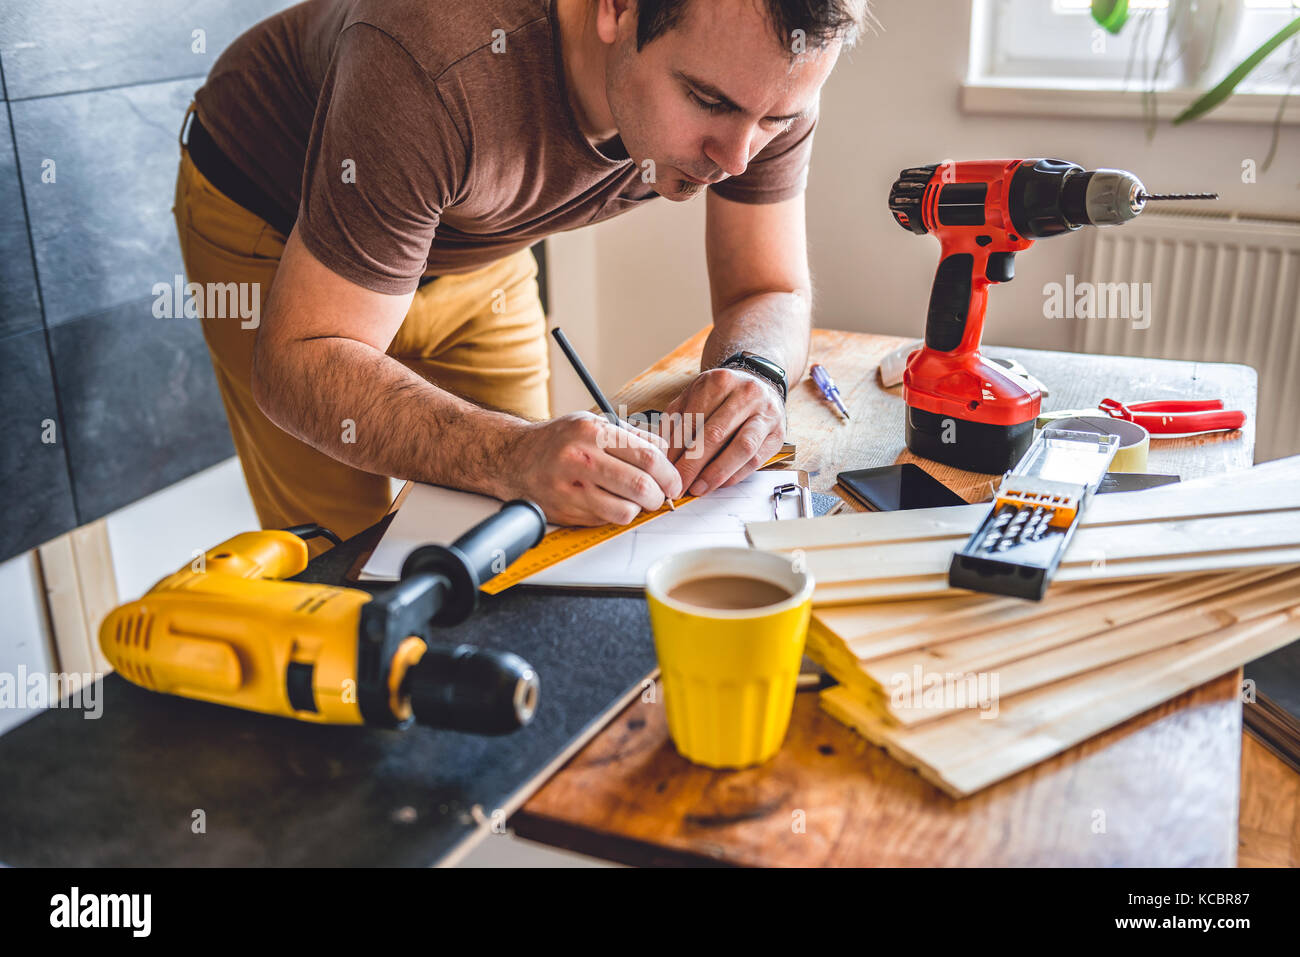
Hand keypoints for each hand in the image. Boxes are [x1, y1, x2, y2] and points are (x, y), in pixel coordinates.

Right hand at [502, 412, 682, 525]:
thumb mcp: (593, 424)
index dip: (669, 474)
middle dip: (660, 496)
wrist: (513, 459)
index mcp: (593, 432)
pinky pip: (606, 521)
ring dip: (639, 509)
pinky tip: (612, 503)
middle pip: (641, 486)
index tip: (673, 482)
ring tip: (636, 500)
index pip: (648, 457)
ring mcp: (572, 488)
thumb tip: (664, 449)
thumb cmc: (558, 441)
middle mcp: (582, 459)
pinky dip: (617, 515)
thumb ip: (631, 436)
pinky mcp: (567, 511)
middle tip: (661, 495)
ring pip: (626, 510)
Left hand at [654, 367, 785, 496]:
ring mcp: (765, 414)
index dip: (677, 448)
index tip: (665, 470)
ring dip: (717, 472)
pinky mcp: (778, 434)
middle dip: (693, 465)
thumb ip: (676, 421)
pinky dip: (736, 474)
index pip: (693, 420)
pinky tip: (719, 483)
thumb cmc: (723, 395)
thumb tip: (661, 454)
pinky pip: (756, 459)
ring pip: (741, 447)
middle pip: (716, 434)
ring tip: (699, 488)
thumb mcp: (695, 396)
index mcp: (720, 382)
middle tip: (678, 485)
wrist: (761, 383)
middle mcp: (746, 394)